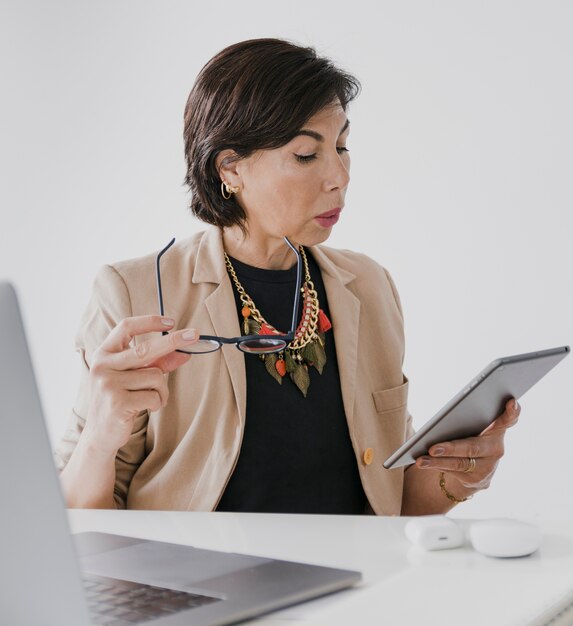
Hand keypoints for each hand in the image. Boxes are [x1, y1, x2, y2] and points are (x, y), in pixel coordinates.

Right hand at [83, 315, 197, 454]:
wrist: (100, 435)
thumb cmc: (120, 400)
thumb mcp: (135, 377)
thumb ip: (157, 363)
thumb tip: (184, 352)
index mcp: (104, 354)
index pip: (125, 327)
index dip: (149, 322)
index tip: (170, 322)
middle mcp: (102, 366)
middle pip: (146, 349)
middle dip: (173, 341)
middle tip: (194, 335)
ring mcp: (108, 384)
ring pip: (155, 376)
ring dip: (162, 389)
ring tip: (151, 399)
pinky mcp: (118, 402)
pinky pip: (154, 396)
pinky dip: (157, 402)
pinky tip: (146, 408)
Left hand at [415, 398, 520, 493]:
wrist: (474, 469)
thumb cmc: (468, 437)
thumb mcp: (470, 427)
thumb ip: (466, 420)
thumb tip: (444, 420)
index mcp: (496, 430)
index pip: (507, 420)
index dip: (511, 413)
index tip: (511, 402)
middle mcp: (496, 449)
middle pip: (474, 447)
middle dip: (451, 448)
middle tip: (433, 448)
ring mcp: (488, 467)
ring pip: (460, 464)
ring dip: (438, 462)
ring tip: (421, 460)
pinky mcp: (477, 481)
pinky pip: (454, 472)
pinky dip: (437, 466)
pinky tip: (423, 463)